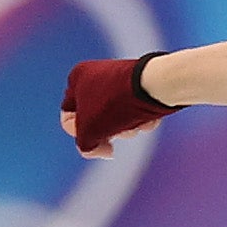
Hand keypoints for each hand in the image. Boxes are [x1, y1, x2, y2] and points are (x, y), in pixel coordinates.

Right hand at [60, 55, 179, 155]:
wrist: (157, 86)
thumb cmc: (116, 104)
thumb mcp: (90, 131)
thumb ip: (85, 146)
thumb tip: (102, 150)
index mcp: (77, 78)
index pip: (69, 116)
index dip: (79, 135)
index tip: (95, 142)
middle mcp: (97, 76)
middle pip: (96, 120)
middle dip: (109, 132)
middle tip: (118, 132)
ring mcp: (121, 82)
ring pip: (118, 119)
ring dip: (128, 128)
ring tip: (136, 122)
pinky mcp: (143, 89)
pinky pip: (137, 113)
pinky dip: (143, 120)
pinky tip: (150, 118)